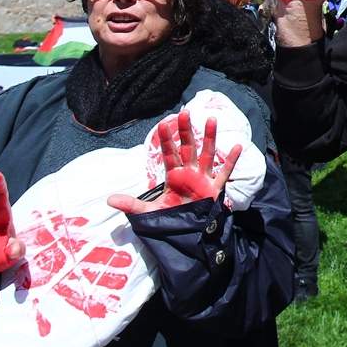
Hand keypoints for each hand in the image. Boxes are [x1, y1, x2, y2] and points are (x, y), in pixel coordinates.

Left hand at [108, 110, 242, 214]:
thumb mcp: (149, 212)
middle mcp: (189, 173)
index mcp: (174, 176)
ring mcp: (203, 179)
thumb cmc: (170, 219)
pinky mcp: (214, 189)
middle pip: (188, 148)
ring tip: (211, 119)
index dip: (167, 140)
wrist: (188, 234)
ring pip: (207, 154)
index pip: (169, 154)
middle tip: (185, 112)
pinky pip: (224, 173)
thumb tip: (109, 199)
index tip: (163, 124)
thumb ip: (131, 204)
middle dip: (186, 131)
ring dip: (210, 138)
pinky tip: (237, 146)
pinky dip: (231, 160)